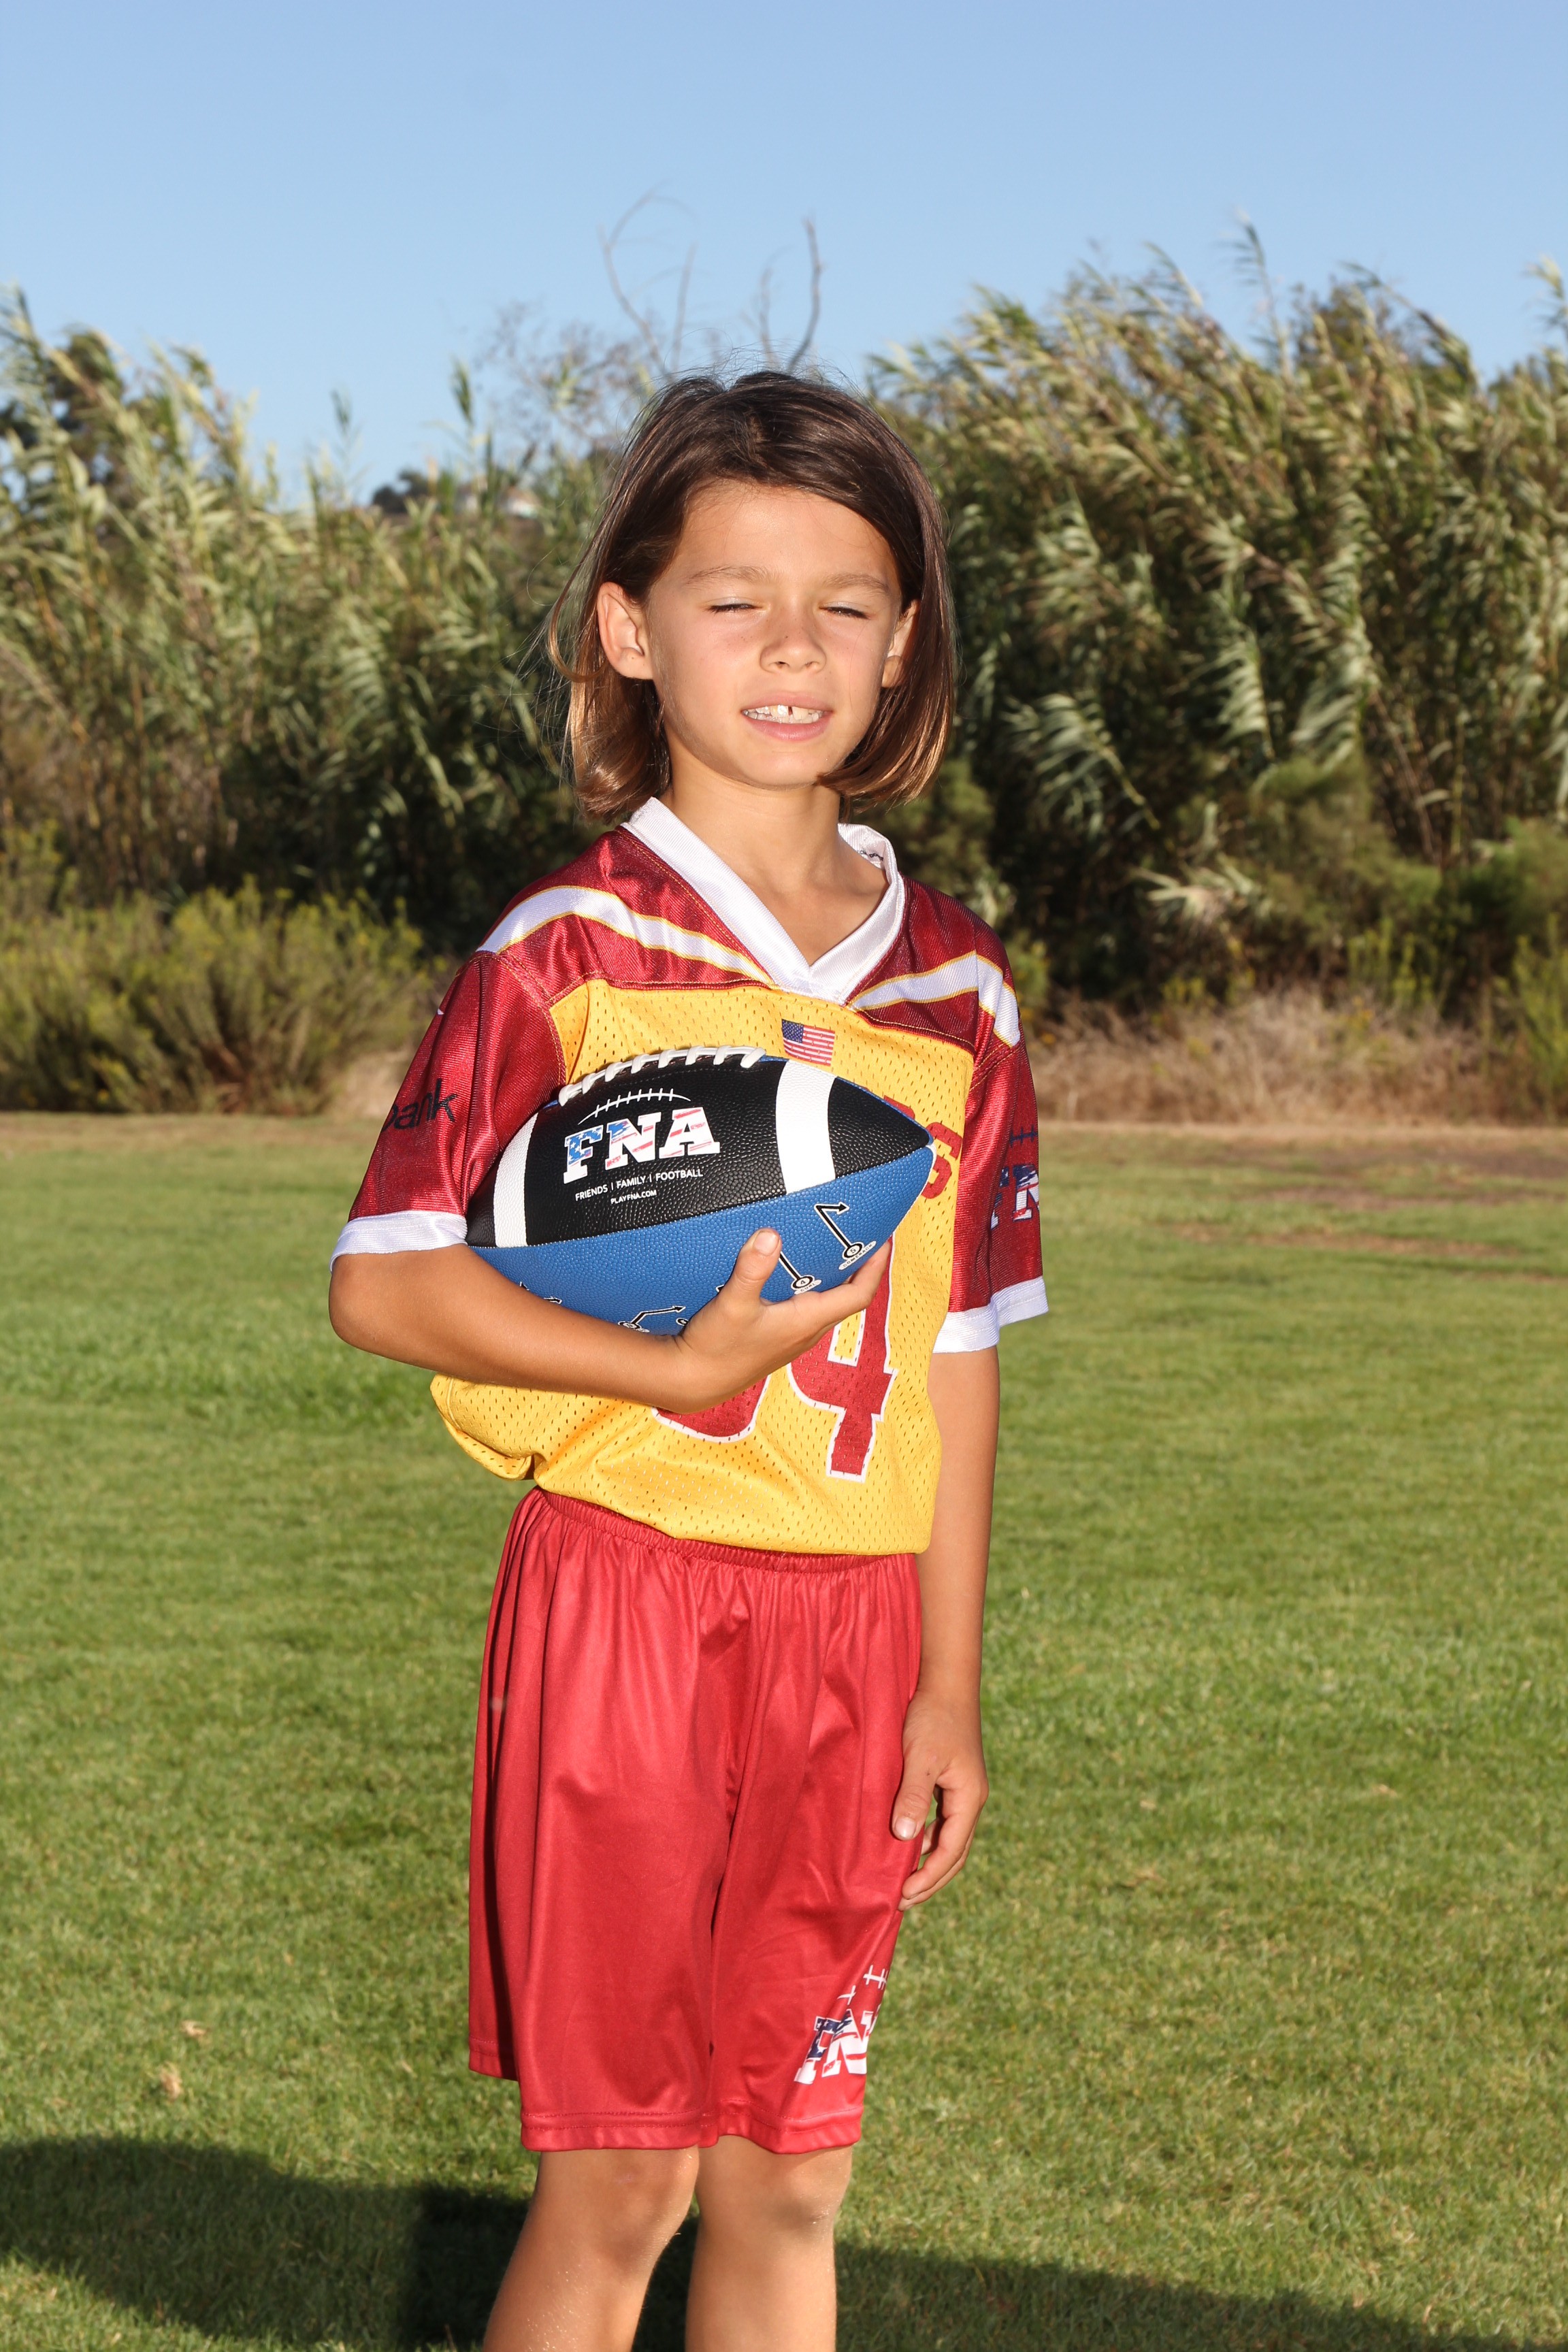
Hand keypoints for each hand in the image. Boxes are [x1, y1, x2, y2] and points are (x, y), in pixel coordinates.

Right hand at [661, 1230, 889, 1413]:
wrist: (693, 1382)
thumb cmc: (714, 1347)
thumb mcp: (731, 1304)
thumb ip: (751, 1269)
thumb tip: (771, 1235)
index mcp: (806, 1321)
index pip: (859, 1295)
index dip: (876, 1267)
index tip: (885, 1239)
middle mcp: (807, 1331)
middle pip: (850, 1297)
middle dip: (863, 1267)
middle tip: (865, 1234)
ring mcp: (794, 1337)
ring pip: (830, 1304)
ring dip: (840, 1277)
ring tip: (838, 1245)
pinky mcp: (779, 1339)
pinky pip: (811, 1309)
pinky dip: (816, 1287)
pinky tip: (799, 1271)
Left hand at [892, 1686, 988, 1909]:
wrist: (946, 1683)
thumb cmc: (932, 1717)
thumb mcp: (920, 1757)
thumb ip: (914, 1797)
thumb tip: (906, 1839)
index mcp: (969, 1798)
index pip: (951, 1852)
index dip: (928, 1878)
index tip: (902, 1896)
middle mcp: (971, 1799)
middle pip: (955, 1853)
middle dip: (931, 1880)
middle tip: (902, 1902)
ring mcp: (964, 1791)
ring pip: (950, 1839)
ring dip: (930, 1862)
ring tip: (903, 1880)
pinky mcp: (954, 1781)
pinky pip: (943, 1822)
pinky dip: (928, 1839)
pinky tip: (909, 1842)